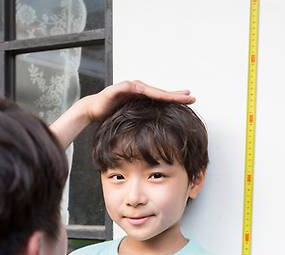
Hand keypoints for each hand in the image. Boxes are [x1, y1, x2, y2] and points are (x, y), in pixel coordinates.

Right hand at [50, 80, 195, 148]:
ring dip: (162, 92)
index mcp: (143, 97)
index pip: (163, 98)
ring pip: (149, 90)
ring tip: (175, 95)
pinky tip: (149, 92)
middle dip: (175, 94)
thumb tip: (156, 136)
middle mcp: (139, 89)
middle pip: (160, 92)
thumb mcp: (130, 120)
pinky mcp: (119, 88)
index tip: (191, 101)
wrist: (92, 109)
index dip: (176, 99)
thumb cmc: (112, 115)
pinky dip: (140, 90)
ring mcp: (129, 87)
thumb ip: (142, 123)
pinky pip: (132, 88)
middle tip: (191, 96)